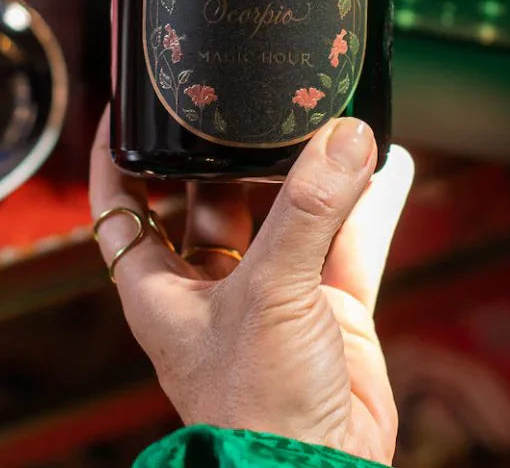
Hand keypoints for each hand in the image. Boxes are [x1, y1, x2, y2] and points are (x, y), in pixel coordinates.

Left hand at [90, 110, 414, 462]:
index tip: (131, 103)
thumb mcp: (270, 293)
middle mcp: (213, 287)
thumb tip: (347, 136)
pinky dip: (368, 206)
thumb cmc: (256, 409)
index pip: (122, 205)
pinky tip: (387, 164)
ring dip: (309, 172)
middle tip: (249, 99)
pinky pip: (349, 244)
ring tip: (327, 117)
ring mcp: (274, 298)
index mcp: (161, 288)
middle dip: (232, 152)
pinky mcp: (329, 312)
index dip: (123, 154)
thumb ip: (310, 210)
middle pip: (212, 197)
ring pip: (287, 215)